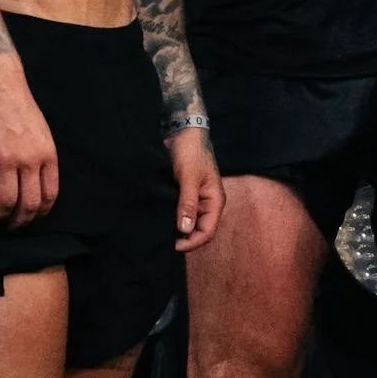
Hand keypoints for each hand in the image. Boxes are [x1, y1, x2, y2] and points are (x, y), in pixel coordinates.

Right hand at [0, 61, 59, 225]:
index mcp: (47, 155)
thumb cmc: (21, 110)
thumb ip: (42, 160)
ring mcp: (6, 159)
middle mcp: (30, 160)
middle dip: (20, 222)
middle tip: (11, 226)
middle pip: (28, 204)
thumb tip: (38, 188)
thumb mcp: (43, 134)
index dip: (40, 214)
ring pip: (5, 201)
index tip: (31, 219)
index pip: (49, 195)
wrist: (1, 87)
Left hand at [167, 126, 224, 251]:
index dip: (191, 242)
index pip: (207, 232)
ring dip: (177, 230)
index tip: (172, 246)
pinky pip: (181, 213)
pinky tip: (161, 222)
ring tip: (161, 234)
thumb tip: (184, 230)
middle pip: (198, 231)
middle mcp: (207, 204)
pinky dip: (173, 219)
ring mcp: (196, 200)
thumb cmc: (191, 152)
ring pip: (189, 223)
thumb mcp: (189, 178)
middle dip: (184, 239)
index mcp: (215, 201)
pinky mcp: (184, 195)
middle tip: (164, 242)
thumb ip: (188, 203)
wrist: (183, 132)